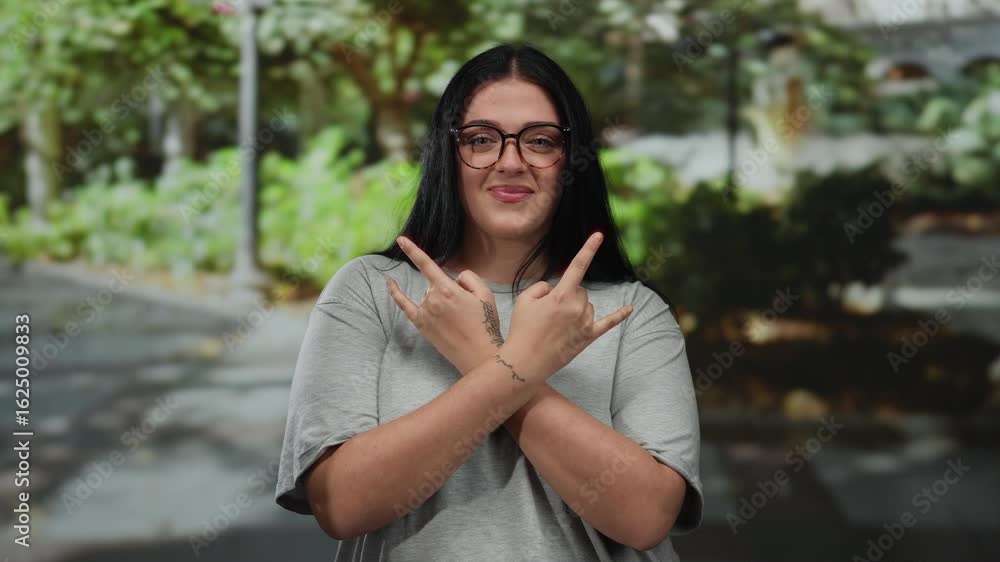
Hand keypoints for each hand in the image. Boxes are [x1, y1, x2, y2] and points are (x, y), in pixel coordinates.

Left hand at [387, 236, 504, 375]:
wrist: (480, 354)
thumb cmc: (485, 324)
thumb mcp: (485, 294)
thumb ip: (468, 277)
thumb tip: (454, 279)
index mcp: (448, 289)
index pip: (426, 264)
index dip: (413, 250)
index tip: (401, 239)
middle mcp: (432, 299)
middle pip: (436, 284)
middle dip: (450, 291)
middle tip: (467, 312)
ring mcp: (425, 313)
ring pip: (429, 296)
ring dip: (441, 301)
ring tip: (458, 321)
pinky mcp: (421, 325)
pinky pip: (405, 305)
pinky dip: (396, 293)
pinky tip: (390, 283)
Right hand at [504, 232, 633, 380]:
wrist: (524, 361)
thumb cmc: (522, 329)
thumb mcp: (524, 300)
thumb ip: (542, 287)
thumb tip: (555, 290)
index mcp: (561, 295)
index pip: (577, 266)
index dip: (588, 248)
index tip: (599, 234)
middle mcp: (577, 307)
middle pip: (579, 290)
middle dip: (567, 295)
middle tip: (548, 313)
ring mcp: (585, 323)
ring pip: (587, 305)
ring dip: (576, 308)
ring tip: (556, 325)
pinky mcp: (588, 337)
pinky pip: (608, 323)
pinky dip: (620, 315)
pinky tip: (630, 309)